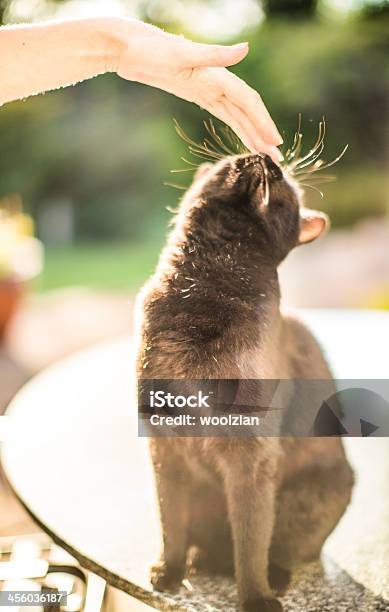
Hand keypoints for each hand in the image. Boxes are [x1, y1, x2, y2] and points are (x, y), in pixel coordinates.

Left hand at [113, 20, 282, 160]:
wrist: (130, 48)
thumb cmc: (152, 50)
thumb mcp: (182, 54)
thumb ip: (215, 54)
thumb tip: (245, 49)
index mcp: (218, 75)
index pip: (248, 101)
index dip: (262, 121)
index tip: (274, 141)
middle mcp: (219, 82)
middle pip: (248, 111)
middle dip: (263, 133)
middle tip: (277, 157)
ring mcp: (210, 89)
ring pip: (239, 115)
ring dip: (254, 134)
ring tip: (266, 154)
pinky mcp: (200, 95)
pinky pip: (226, 114)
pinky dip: (239, 127)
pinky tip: (246, 139)